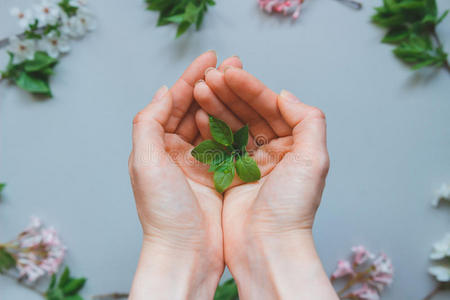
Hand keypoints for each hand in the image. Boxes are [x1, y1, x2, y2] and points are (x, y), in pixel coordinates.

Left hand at [128, 51, 241, 298]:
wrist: (187, 253)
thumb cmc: (163, 212)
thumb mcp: (146, 163)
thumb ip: (148, 123)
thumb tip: (164, 91)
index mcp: (156, 146)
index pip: (173, 103)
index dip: (191, 78)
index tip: (210, 57)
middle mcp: (176, 152)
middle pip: (194, 109)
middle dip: (211, 84)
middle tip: (231, 63)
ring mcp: (198, 163)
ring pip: (213, 122)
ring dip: (225, 100)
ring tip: (240, 79)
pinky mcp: (218, 176)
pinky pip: (227, 143)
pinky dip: (235, 125)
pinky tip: (246, 110)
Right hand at [193, 64, 337, 298]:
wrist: (266, 247)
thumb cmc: (291, 208)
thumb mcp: (313, 160)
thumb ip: (308, 121)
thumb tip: (285, 95)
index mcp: (294, 146)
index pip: (271, 107)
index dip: (251, 88)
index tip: (230, 72)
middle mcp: (273, 152)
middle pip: (249, 113)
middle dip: (230, 93)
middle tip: (210, 76)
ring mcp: (249, 163)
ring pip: (231, 126)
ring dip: (216, 106)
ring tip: (199, 88)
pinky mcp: (230, 175)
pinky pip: (218, 145)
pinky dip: (208, 128)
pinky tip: (197, 113)